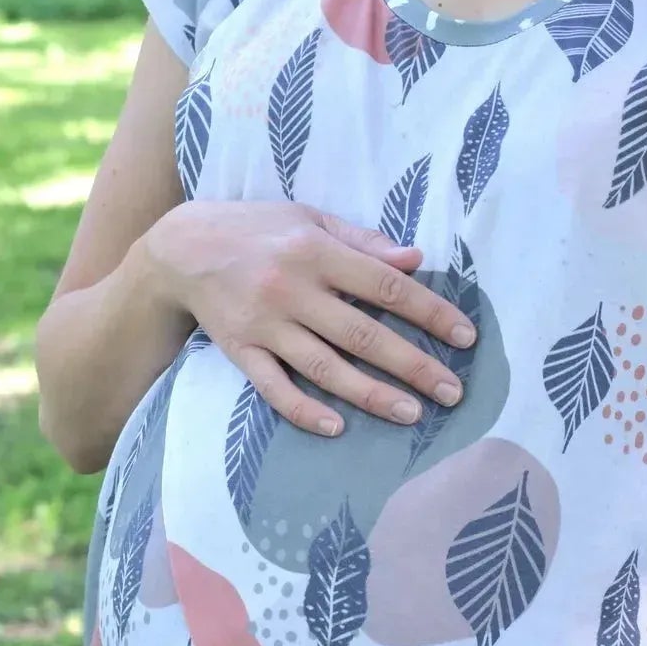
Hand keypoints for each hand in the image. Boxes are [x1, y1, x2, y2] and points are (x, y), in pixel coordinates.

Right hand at [143, 199, 475, 438]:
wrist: (181, 246)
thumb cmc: (258, 228)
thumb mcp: (310, 219)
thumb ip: (362, 241)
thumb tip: (415, 259)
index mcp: (316, 250)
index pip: (386, 286)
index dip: (429, 312)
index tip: (465, 336)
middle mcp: (292, 289)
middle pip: (362, 334)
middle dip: (412, 365)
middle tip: (451, 391)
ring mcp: (264, 324)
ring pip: (324, 367)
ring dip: (370, 394)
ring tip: (411, 414)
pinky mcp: (240, 350)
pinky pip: (274, 387)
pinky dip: (304, 410)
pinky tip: (337, 426)